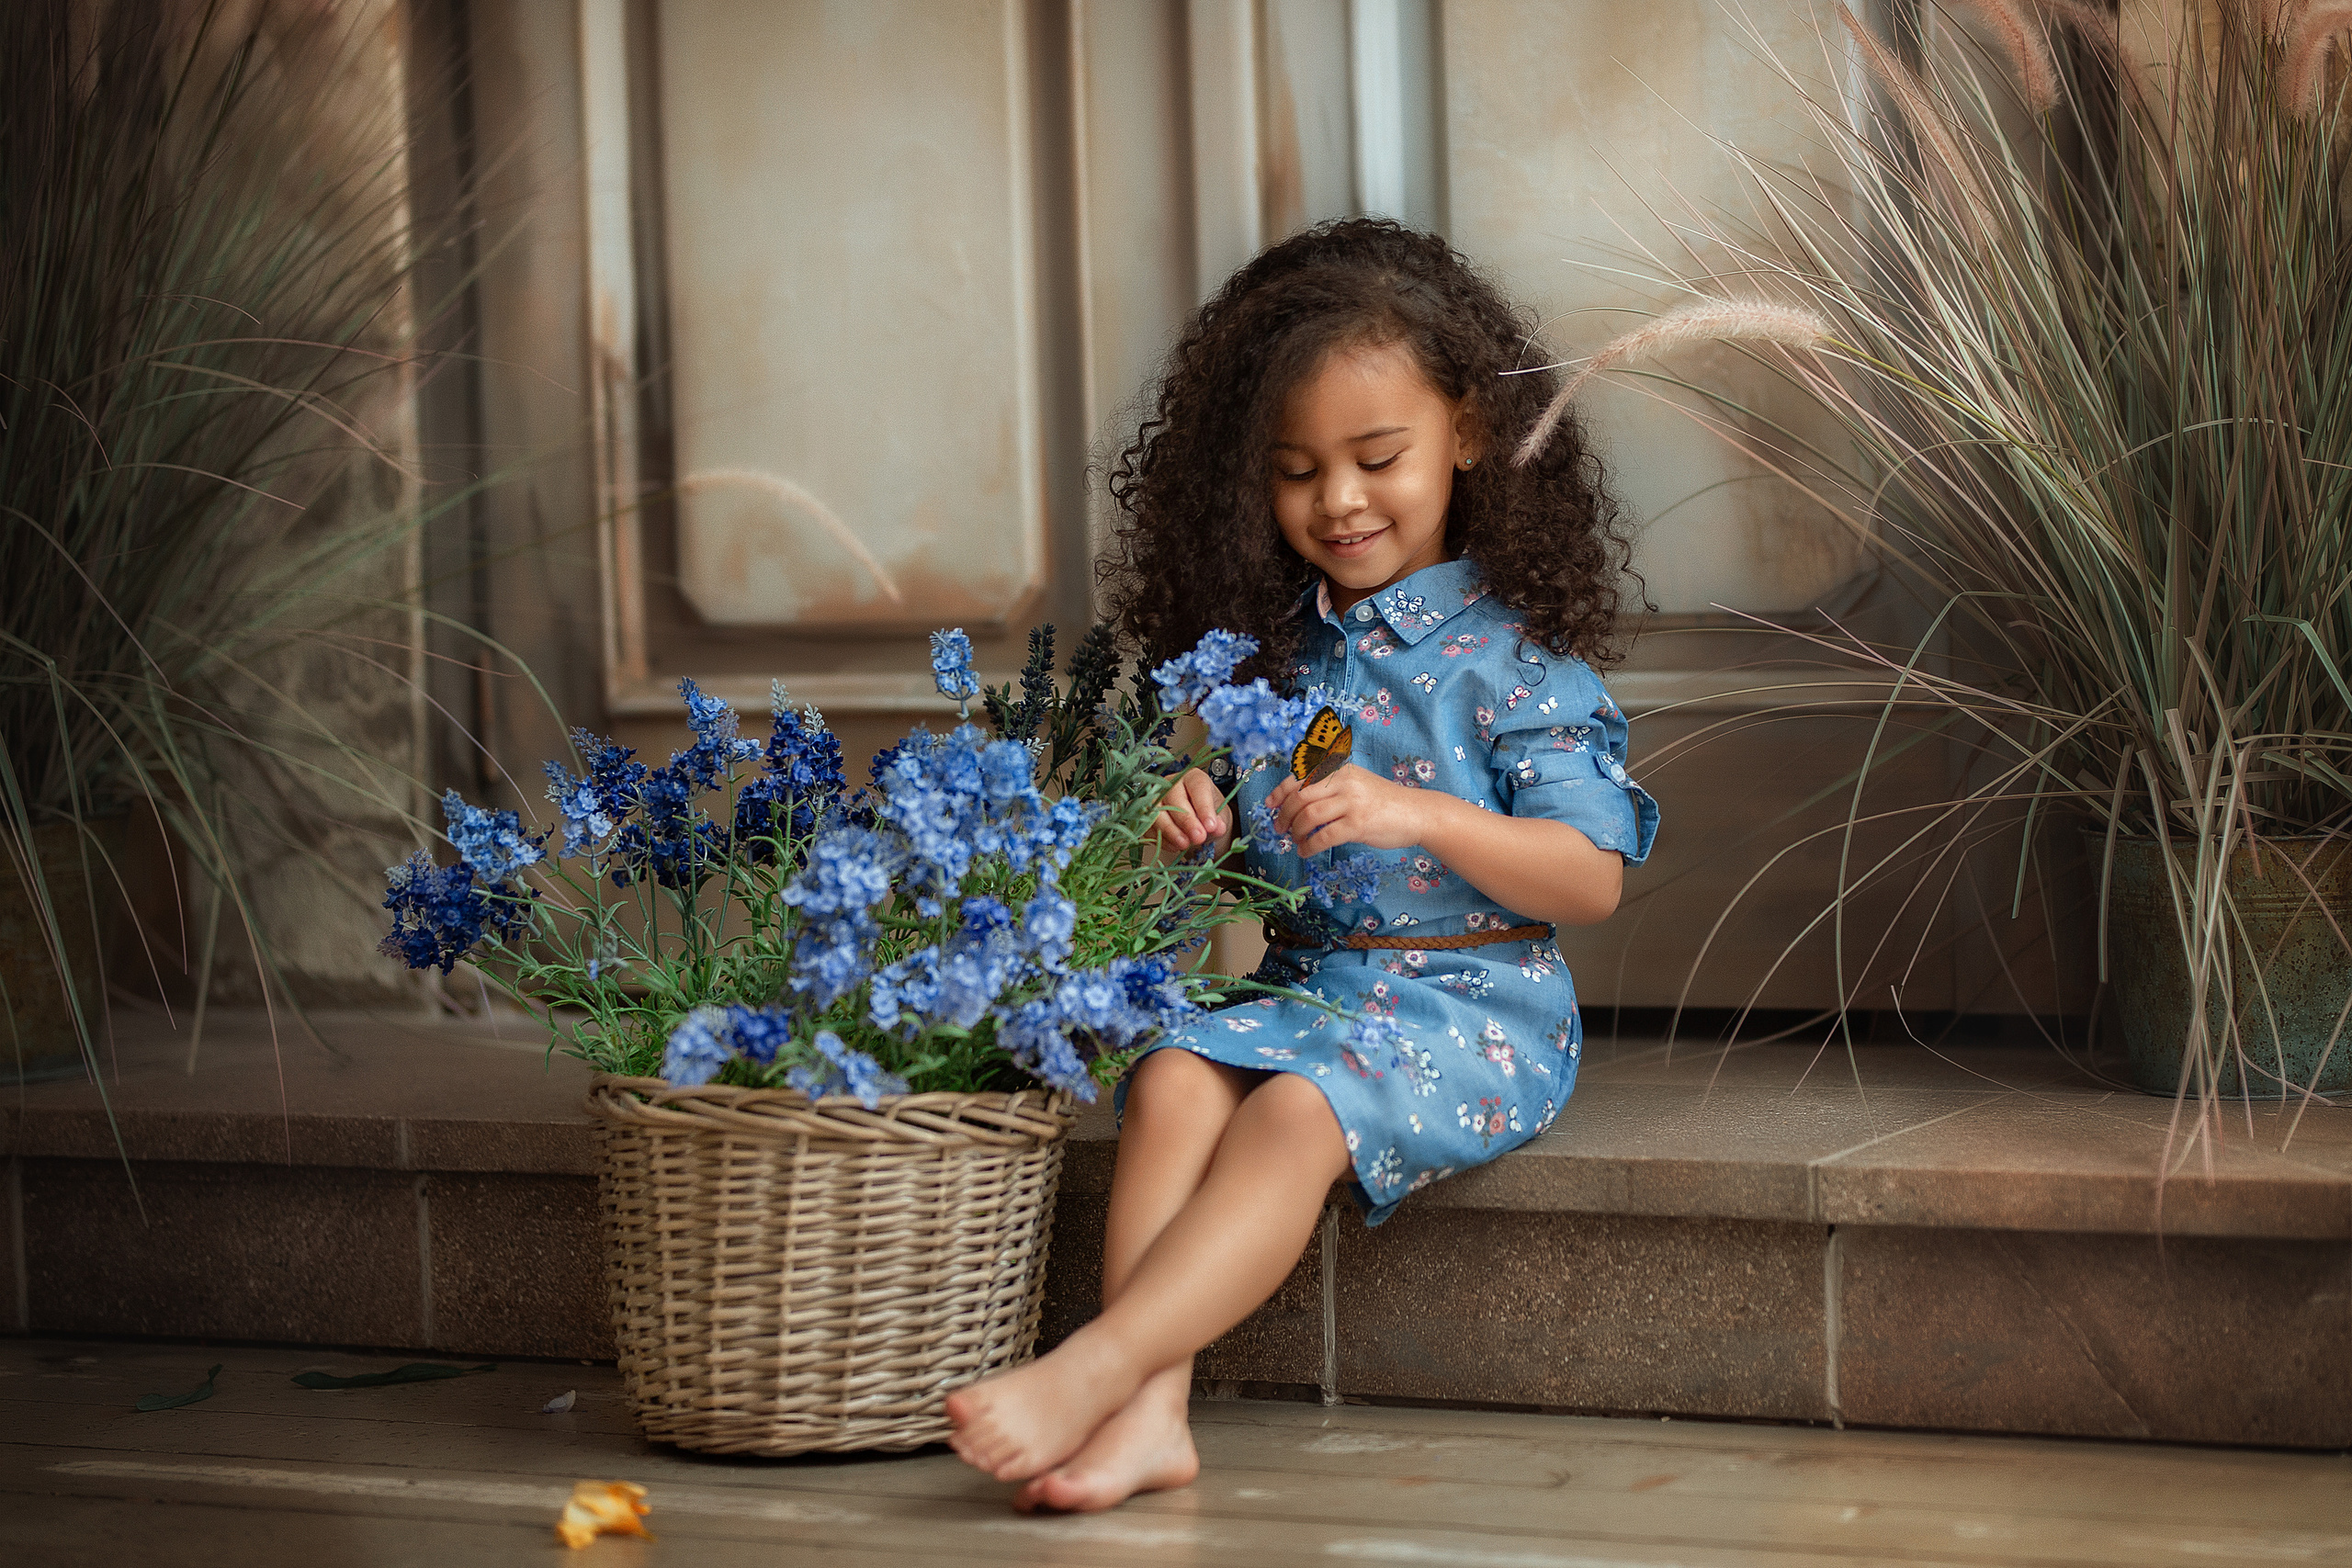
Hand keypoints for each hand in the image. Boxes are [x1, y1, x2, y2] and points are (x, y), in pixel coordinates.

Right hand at [1152, 767, 1230, 856]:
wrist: (1196, 823)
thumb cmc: (1207, 814)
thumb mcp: (1219, 816)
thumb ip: (1219, 821)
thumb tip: (1217, 828)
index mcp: (1193, 778)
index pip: (1198, 787)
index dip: (1204, 807)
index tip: (1211, 826)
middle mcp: (1172, 784)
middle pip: (1175, 798)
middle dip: (1187, 821)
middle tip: (1198, 837)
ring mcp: (1155, 798)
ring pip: (1158, 812)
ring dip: (1171, 830)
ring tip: (1184, 844)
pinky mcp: (1145, 815)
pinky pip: (1150, 826)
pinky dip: (1162, 838)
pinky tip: (1175, 847)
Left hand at [1267, 765, 1432, 857]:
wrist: (1416, 812)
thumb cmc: (1383, 801)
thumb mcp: (1355, 783)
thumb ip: (1329, 787)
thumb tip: (1295, 802)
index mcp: (1340, 769)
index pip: (1299, 776)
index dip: (1279, 791)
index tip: (1269, 805)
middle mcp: (1344, 782)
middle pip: (1299, 797)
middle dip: (1283, 815)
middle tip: (1280, 829)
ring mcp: (1352, 803)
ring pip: (1308, 817)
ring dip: (1295, 832)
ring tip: (1296, 840)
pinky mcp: (1358, 824)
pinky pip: (1323, 837)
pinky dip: (1309, 846)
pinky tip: (1306, 851)